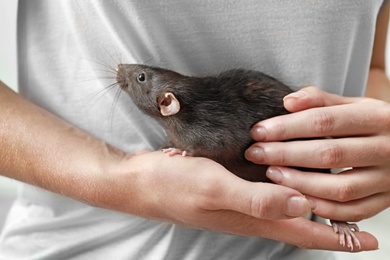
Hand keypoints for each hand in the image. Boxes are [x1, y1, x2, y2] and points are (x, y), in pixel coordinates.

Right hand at [102, 150, 377, 250]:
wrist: (144, 181)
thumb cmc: (175, 185)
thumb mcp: (214, 189)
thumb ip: (256, 199)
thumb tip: (302, 205)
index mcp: (253, 217)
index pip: (305, 232)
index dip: (339, 239)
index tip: (371, 241)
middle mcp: (253, 211)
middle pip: (302, 221)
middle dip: (334, 222)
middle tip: (363, 212)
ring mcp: (243, 199)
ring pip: (288, 205)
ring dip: (314, 202)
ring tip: (338, 192)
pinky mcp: (233, 186)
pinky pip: (269, 189)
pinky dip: (288, 183)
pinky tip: (292, 171)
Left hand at [245, 86, 389, 225]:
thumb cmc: (372, 124)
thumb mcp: (354, 104)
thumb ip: (321, 100)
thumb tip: (289, 101)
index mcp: (378, 118)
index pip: (323, 121)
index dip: (286, 127)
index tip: (258, 132)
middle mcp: (387, 148)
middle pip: (328, 154)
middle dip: (285, 155)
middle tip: (256, 154)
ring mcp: (389, 179)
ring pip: (340, 188)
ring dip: (300, 183)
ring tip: (271, 175)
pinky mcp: (387, 201)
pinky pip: (353, 211)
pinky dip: (323, 208)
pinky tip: (297, 197)